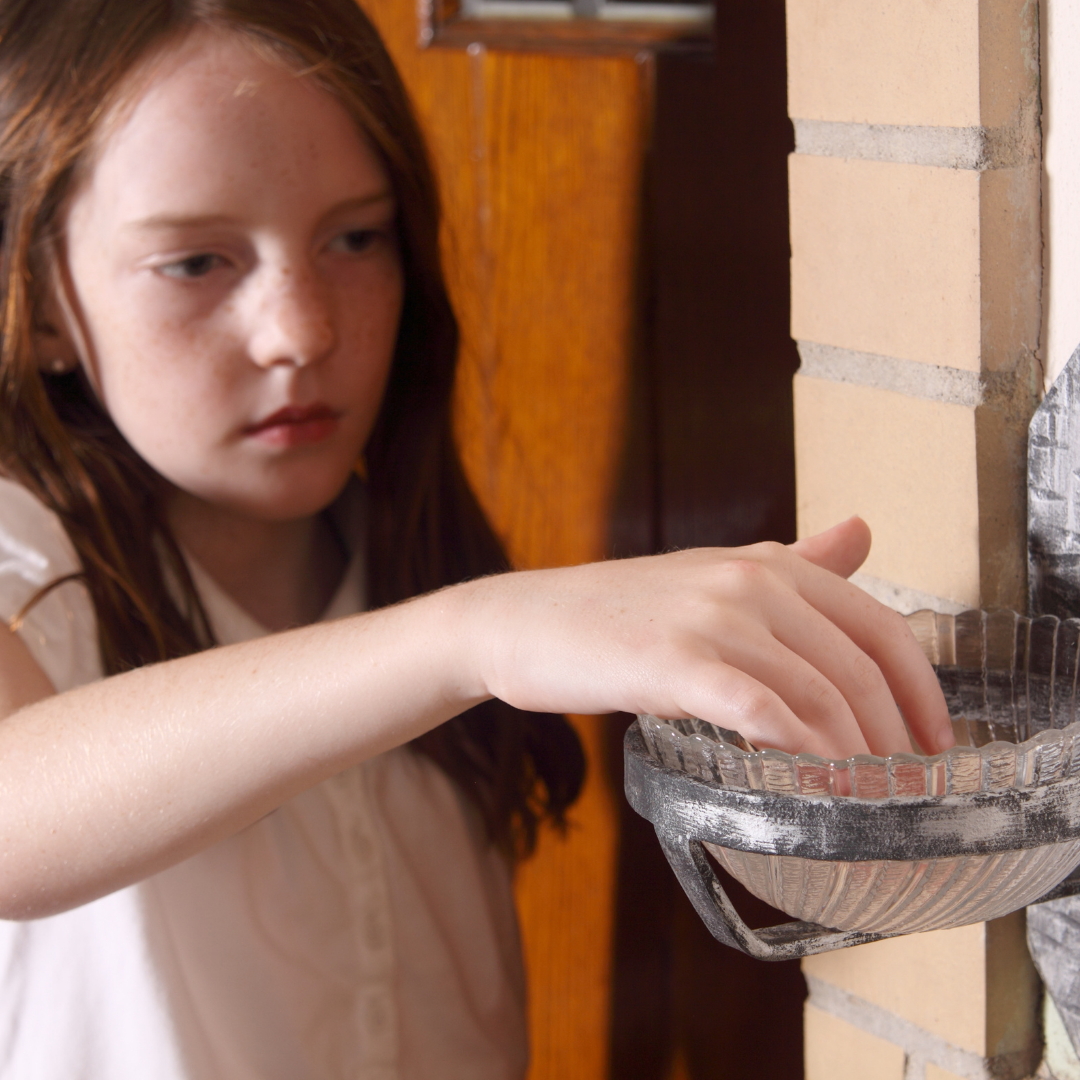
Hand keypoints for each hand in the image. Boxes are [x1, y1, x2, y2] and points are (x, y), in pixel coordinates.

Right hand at [466, 517, 951, 760]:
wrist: (527, 621)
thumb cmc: (621, 611)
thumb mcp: (713, 574)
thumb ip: (794, 560)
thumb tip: (863, 531)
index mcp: (769, 562)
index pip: (879, 625)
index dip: (921, 690)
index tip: (935, 741)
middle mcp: (750, 580)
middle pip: (858, 667)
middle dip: (894, 737)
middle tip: (903, 788)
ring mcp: (713, 619)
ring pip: (817, 694)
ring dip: (855, 757)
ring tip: (868, 801)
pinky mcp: (675, 664)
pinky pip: (762, 712)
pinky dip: (801, 752)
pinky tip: (813, 785)